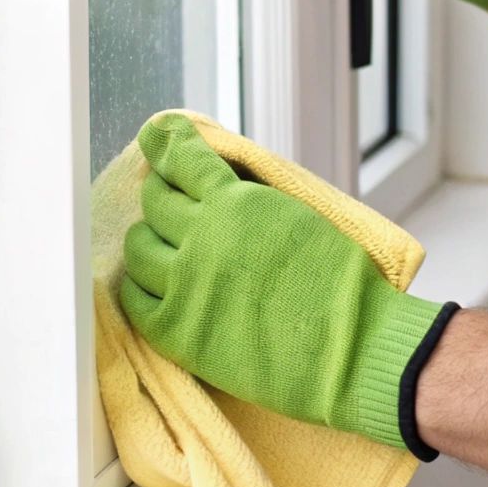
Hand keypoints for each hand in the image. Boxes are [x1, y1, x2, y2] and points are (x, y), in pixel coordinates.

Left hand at [121, 115, 452, 453]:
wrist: (351, 350)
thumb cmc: (342, 285)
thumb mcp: (298, 217)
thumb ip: (252, 202)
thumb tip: (219, 191)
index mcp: (238, 203)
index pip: (183, 159)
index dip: (166, 144)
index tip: (155, 136)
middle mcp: (203, 236)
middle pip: (155, 202)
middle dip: (161, 197)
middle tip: (169, 205)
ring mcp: (185, 285)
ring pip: (139, 249)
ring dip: (149, 241)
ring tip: (162, 248)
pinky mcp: (177, 332)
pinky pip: (135, 301)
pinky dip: (141, 288)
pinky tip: (155, 287)